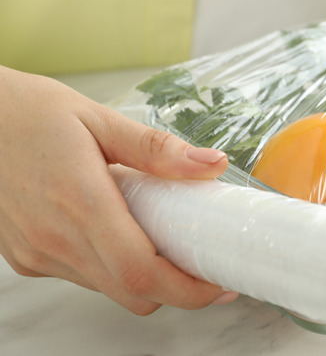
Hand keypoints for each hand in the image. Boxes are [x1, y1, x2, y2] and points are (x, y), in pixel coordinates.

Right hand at [0, 66, 236, 314]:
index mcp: (79, 202)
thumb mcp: (99, 119)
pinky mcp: (26, 258)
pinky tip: (124, 233)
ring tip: (167, 241)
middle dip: (177, 290)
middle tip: (204, 265)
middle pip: (132, 293)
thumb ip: (157, 150)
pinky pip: (84, 277)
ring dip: (146, 279)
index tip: (219, 283)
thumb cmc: (27, 113)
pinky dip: (114, 268)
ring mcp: (37, 253)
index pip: (142, 273)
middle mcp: (54, 239)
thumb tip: (211, 164)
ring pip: (109, 289)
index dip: (188, 289)